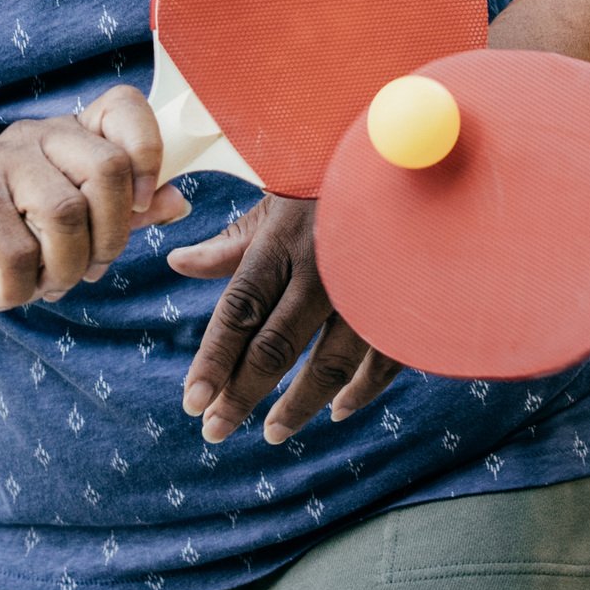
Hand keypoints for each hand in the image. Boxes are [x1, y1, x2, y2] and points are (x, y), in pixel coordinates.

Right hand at [0, 86, 185, 316]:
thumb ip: (121, 215)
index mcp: (67, 138)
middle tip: (90, 267)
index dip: (148, 151)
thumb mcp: (70, 237)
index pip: (124, 107)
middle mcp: (33, 138)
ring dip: (66, 268)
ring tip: (46, 282)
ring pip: (66, 213)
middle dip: (111, 236)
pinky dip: (21, 286)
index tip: (140, 204)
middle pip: (107, 168)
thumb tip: (177, 200)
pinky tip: (8, 288)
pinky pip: (19, 250)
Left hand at [169, 196, 402, 444]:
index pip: (238, 311)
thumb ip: (232, 242)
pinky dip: (360, 392)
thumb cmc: (331, 176)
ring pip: (329, 366)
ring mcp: (368, 290)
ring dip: (298, 406)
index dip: (212, 361)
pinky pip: (382, 361)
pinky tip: (337, 410)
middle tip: (214, 430)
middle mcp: (323, 270)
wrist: (411, 157)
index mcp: (284, 241)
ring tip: (272, 432)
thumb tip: (178, 263)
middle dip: (241, 395)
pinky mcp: (406, 303)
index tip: (190, 402)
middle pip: (274, 348)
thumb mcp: (278, 198)